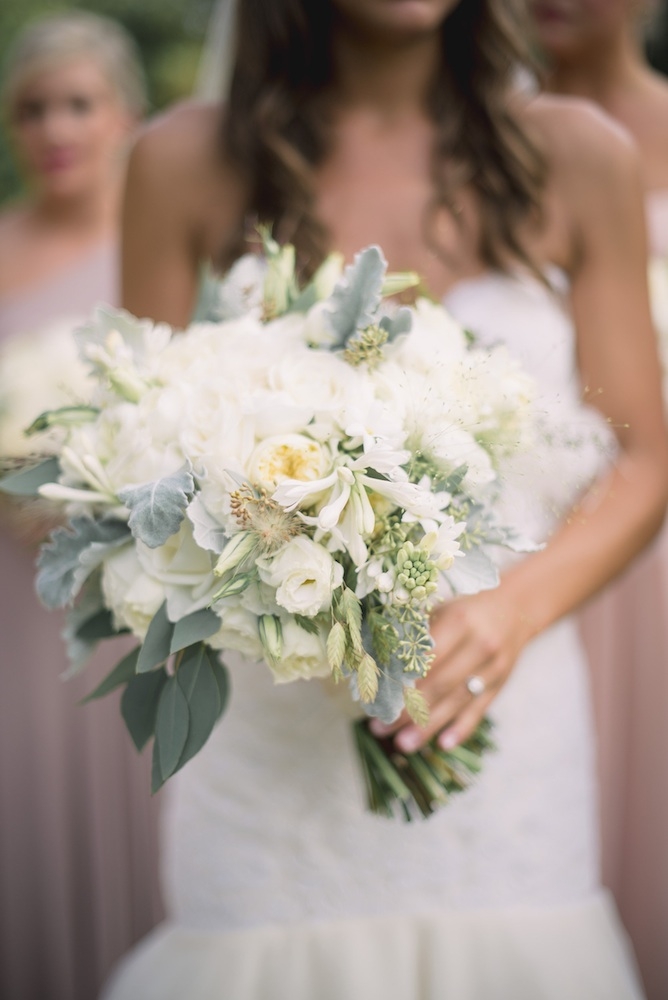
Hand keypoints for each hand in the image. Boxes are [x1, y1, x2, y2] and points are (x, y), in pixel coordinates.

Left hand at [369, 584, 532, 752]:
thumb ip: (416, 632)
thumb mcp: (442, 609)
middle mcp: (479, 645)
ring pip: (457, 702)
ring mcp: (493, 668)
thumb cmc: (466, 609)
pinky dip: (461, 729)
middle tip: (380, 728)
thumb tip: (375, 660)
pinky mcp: (500, 684)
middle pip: (440, 685)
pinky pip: (479, 710)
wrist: (515, 608)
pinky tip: (443, 744)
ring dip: (428, 727)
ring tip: (402, 744)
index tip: (378, 698)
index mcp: (459, 621)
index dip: (402, 681)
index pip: (427, 659)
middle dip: (409, 710)